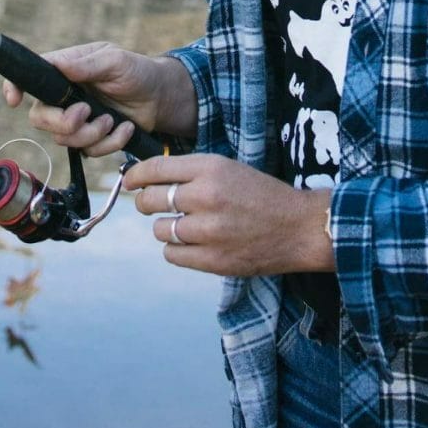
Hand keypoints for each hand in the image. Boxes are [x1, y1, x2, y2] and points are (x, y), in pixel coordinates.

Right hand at [1, 40, 194, 155]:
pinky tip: (125, 128)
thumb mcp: (115, 61)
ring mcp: (76, 120)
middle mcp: (64, 96)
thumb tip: (58, 65)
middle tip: (87, 112)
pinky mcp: (91, 140)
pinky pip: (88, 152)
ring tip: (113, 120)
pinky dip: (109, 143)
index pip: (29, 77)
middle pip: (40, 118)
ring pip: (63, 139)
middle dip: (63, 122)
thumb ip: (86, 64)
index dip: (14, 87)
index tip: (14, 100)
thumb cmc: (137, 71)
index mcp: (65, 71)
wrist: (160, 99)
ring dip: (91, 134)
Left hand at [125, 154, 334, 278]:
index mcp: (211, 168)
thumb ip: (193, 172)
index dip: (136, 175)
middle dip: (145, 202)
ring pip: (159, 229)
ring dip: (166, 228)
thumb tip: (149, 177)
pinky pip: (172, 254)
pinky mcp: (212, 260)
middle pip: (150, 200)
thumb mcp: (229, 169)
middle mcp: (206, 196)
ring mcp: (208, 231)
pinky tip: (193, 243)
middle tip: (152, 204)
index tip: (129, 180)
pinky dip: (177, 249)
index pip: (156, 168)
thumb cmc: (262, 194)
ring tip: (186, 225)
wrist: (299, 227)